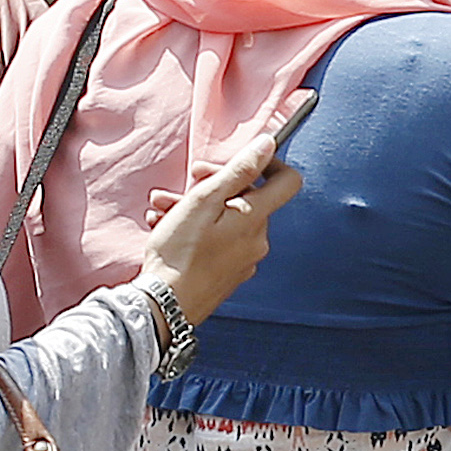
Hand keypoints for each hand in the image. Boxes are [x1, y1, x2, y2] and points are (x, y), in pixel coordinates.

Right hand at [135, 89, 311, 326]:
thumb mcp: (204, 201)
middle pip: (248, 198)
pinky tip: (165, 226)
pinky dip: (196, 229)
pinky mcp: (227, 274)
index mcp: (256, 219)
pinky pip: (218, 241)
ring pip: (226, 219)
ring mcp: (244, 260)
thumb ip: (239, 170)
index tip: (241, 160)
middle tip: (188, 181)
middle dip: (215, 184)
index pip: (288, 181)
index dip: (268, 163)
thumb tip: (268, 144)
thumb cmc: (180, 253)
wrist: (163, 307)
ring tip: (162, 206)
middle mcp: (258, 241)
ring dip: (196, 205)